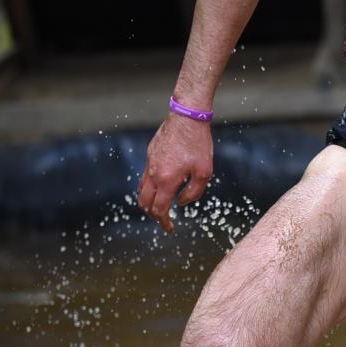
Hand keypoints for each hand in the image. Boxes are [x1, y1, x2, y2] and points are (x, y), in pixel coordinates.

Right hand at [137, 114, 212, 232]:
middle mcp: (153, 174)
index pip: (159, 209)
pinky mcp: (150, 154)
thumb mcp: (204, 171)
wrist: (187, 117)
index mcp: (166, 180)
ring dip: (148, 202)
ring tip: (161, 205)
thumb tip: (181, 203)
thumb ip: (193, 192)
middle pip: (144, 203)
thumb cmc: (198, 144)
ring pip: (141, 190)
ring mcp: (149, 163)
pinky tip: (161, 186)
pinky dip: (149, 187)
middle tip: (164, 220)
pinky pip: (144, 176)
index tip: (170, 229)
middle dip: (153, 215)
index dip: (164, 222)